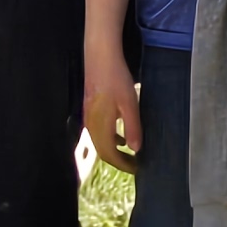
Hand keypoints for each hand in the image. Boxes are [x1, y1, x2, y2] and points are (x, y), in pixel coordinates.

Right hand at [84, 58, 144, 175]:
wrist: (100, 57)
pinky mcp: (90, 110)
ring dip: (114, 151)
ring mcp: (88, 117)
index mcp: (100, 126)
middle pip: (103, 152)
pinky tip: (121, 137)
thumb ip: (132, 127)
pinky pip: (98, 132)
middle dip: (119, 161)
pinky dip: (110, 140)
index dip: (123, 164)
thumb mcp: (129, 103)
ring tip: (131, 155)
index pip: (109, 155)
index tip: (138, 169)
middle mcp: (91, 125)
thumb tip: (135, 149)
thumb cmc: (116, 78)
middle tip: (136, 165)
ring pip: (100, 143)